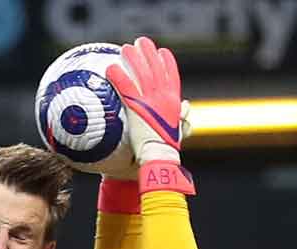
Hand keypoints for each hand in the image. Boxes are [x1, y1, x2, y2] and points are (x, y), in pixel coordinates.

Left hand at [106, 37, 185, 165]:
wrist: (160, 157)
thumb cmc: (167, 150)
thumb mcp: (178, 130)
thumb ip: (181, 117)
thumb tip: (185, 107)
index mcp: (174, 102)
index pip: (171, 77)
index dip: (167, 63)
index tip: (162, 52)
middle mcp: (163, 98)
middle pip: (155, 69)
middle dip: (148, 53)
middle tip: (141, 42)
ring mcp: (150, 101)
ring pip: (140, 74)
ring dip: (133, 59)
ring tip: (125, 48)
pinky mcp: (136, 108)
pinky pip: (125, 87)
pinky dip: (118, 76)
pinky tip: (110, 68)